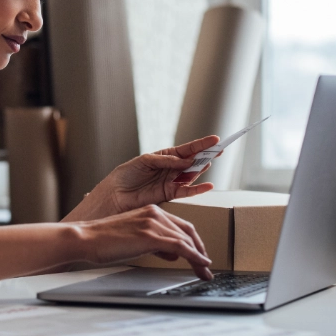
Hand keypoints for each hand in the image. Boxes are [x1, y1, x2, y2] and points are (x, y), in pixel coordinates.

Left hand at [68, 135, 221, 221]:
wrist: (115, 194)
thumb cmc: (126, 174)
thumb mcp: (144, 161)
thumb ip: (166, 161)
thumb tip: (186, 161)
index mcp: (165, 156)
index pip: (187, 149)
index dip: (201, 144)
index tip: (215, 139)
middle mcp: (171, 168)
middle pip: (193, 160)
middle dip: (207, 154)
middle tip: (220, 150)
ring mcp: (171, 181)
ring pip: (192, 174)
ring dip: (202, 168)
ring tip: (210, 161)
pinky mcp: (169, 195)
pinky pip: (187, 191)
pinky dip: (198, 189)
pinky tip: (208, 185)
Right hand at [71, 206, 213, 280]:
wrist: (87, 238)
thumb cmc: (104, 241)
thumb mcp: (134, 239)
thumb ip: (155, 244)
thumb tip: (172, 254)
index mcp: (151, 211)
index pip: (181, 226)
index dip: (194, 242)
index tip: (200, 255)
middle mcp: (156, 213)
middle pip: (188, 231)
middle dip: (200, 250)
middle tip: (206, 266)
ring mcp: (153, 223)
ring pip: (186, 240)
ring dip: (199, 257)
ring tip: (204, 272)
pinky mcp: (150, 236)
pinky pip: (180, 246)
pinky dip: (194, 256)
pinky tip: (201, 265)